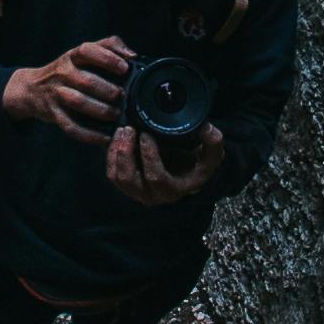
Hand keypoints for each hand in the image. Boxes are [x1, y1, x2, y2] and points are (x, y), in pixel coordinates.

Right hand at [3, 35, 130, 144]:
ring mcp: (56, 94)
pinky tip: (105, 138)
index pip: (87, 51)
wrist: (31, 89)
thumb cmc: (66, 71)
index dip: (107, 58)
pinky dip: (89, 135)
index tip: (124, 68)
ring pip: (79, 103)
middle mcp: (62, 73)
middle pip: (86, 81)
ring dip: (101, 110)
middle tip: (122, 96)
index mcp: (72, 56)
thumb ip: (108, 47)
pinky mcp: (54, 114)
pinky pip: (71, 127)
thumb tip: (132, 55)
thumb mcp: (81, 54)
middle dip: (108, 90)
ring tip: (115, 114)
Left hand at [106, 119, 225, 206]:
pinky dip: (110, 155)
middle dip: (125, 153)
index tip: (146, 134)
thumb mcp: (211, 155)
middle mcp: (152, 195)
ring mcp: (136, 191)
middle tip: (128, 130)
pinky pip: (111, 172)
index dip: (148, 156)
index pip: (156, 178)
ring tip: (123, 131)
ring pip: (117, 177)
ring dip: (116, 152)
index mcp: (173, 190)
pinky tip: (118, 138)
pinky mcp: (126, 183)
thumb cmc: (197, 163)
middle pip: (129, 180)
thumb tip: (206, 128)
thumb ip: (213, 143)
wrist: (186, 171)